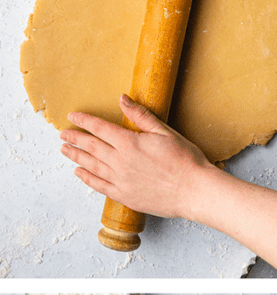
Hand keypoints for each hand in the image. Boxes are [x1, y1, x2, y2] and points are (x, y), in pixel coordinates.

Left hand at [61, 95, 212, 218]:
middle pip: (91, 146)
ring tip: (65, 150)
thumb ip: (141, 116)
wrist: (195, 191)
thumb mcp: (165, 132)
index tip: (73, 117)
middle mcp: (120, 161)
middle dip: (75, 138)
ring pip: (91, 166)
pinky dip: (87, 178)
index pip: (100, 128)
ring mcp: (121, 180)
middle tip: (63, 134)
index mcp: (129, 143)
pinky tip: (79, 173)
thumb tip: (123, 99)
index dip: (84, 121)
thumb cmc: (186, 161)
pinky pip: (99, 186)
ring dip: (76, 156)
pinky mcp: (125, 196)